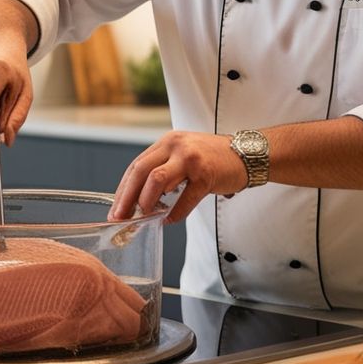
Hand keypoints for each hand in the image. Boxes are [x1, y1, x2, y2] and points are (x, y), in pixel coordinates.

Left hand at [110, 131, 249, 223]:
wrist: (247, 154)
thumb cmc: (214, 158)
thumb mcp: (183, 155)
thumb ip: (163, 170)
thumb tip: (141, 200)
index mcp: (167, 143)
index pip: (137, 166)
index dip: (123, 189)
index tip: (115, 208)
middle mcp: (176, 146)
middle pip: (141, 172)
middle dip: (126, 197)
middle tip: (119, 217)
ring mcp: (190, 159)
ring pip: (156, 180)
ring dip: (146, 202)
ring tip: (143, 217)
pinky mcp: (206, 174)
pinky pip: (185, 198)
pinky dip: (175, 213)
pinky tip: (169, 220)